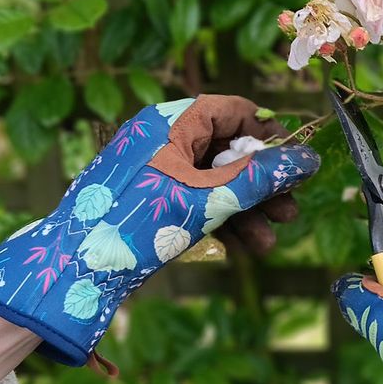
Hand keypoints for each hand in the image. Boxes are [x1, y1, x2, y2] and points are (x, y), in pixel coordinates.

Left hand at [0, 95, 319, 366]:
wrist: (74, 272)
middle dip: (262, 185)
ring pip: (212, 183)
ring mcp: (152, 172)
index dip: (267, 137)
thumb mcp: (209, 199)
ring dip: (245, 211)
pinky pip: (193, 202)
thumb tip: (308, 159)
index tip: (294, 166)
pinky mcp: (147, 202)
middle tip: (290, 212)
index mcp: (169, 123)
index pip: (231, 110)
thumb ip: (261, 178)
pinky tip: (241, 249)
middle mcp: (160, 140)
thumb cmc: (139, 224)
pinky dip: (218, 221)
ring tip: (267, 243)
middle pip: (226, 151)